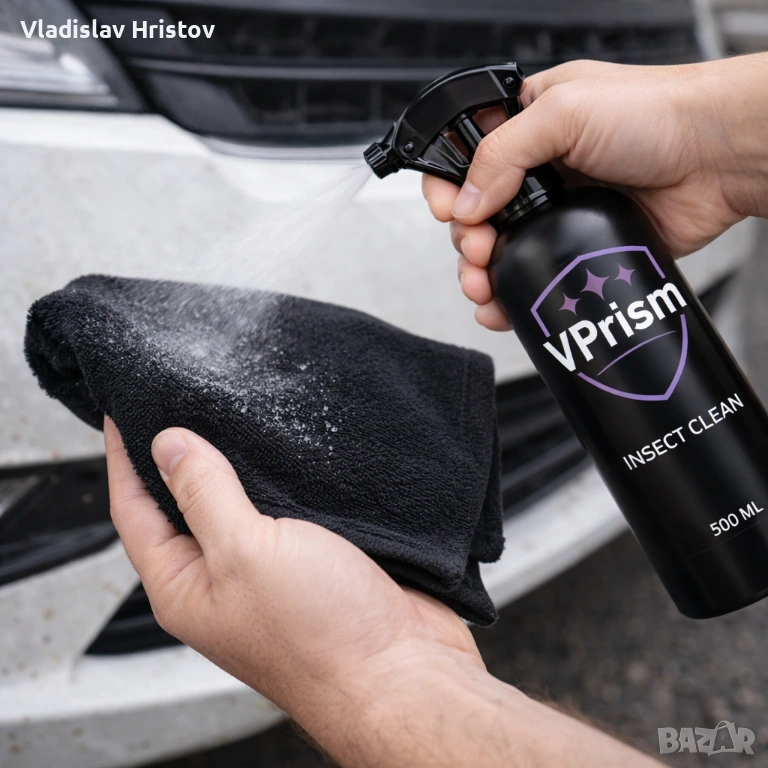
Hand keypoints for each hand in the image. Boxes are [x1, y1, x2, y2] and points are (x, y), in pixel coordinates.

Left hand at [106, 417, 663, 766]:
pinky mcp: (315, 557)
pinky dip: (284, 475)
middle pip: (184, 503)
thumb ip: (204, 494)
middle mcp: (223, 578)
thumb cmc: (323, 639)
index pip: (134, 510)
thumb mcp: (245, 552)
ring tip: (233, 413)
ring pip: (240, 500)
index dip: (124, 458)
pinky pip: (287, 506)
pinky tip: (290, 448)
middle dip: (179, 454)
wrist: (403, 671)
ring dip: (237, 460)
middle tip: (179, 402)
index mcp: (187, 585)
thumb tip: (169, 445)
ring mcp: (270, 568)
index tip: (123, 411)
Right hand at [423, 55, 767, 330]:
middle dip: (466, 239)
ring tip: (482, 285)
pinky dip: (509, 296)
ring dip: (480, 273)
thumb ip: (504, 152)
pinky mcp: (578, 247)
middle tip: (477, 250)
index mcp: (527, 125)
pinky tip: (499, 306)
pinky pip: (533, 276)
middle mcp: (538, 170)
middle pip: (476, 214)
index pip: (464, 157)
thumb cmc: (657, 112)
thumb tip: (465, 202)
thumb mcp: (565, 111)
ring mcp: (557, 211)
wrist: (717, 158)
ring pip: (500, 251)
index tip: (450, 211)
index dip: (448, 187)